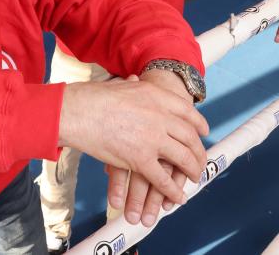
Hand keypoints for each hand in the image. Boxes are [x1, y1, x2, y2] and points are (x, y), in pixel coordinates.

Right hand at [59, 76, 208, 221]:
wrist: (75, 111)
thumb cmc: (90, 98)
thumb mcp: (120, 85)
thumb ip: (133, 87)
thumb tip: (136, 81)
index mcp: (156, 96)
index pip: (188, 112)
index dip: (199, 124)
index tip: (203, 132)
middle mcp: (160, 116)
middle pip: (190, 137)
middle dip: (198, 151)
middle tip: (199, 160)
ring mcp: (153, 138)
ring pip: (183, 158)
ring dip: (192, 171)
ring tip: (194, 178)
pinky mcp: (140, 159)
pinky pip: (163, 179)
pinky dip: (173, 191)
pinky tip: (178, 197)